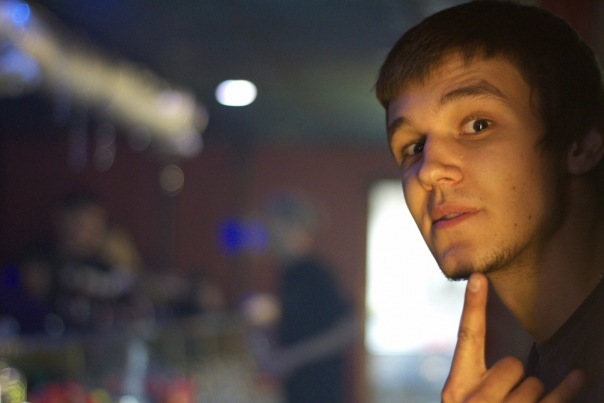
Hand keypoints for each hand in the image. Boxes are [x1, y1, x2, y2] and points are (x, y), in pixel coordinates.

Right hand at [442, 273, 584, 401]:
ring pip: (534, 383)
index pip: (467, 337)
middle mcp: (473, 400)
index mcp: (456, 386)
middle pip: (511, 363)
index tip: (479, 277)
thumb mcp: (465, 397)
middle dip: (515, 374)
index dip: (473, 306)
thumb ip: (475, 376)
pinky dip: (568, 387)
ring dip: (532, 394)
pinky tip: (577, 376)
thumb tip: (507, 354)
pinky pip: (555, 399)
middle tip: (507, 391)